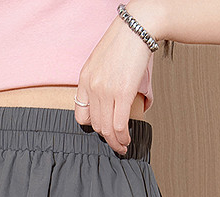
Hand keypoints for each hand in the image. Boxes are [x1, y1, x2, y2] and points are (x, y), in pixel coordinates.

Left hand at [74, 15, 154, 155]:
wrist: (138, 27)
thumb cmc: (125, 43)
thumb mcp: (104, 64)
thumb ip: (105, 85)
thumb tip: (117, 104)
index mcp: (85, 79)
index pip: (81, 115)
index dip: (92, 127)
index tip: (103, 130)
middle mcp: (92, 86)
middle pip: (95, 125)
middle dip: (107, 139)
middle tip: (116, 144)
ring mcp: (106, 90)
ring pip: (107, 129)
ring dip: (116, 142)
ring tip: (123, 145)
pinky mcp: (122, 92)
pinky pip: (119, 124)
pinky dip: (122, 137)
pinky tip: (127, 140)